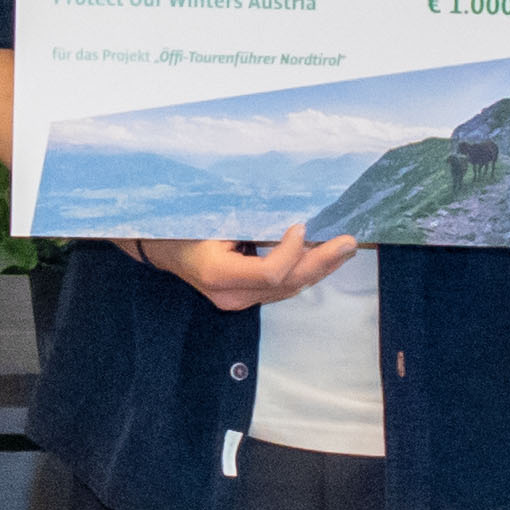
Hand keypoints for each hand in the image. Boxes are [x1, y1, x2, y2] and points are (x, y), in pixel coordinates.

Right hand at [135, 222, 363, 309]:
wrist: (161, 247)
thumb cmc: (182, 224)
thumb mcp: (211, 214)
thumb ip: (249, 216)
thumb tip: (292, 209)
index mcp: (216, 273)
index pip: (269, 273)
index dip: (292, 252)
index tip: (302, 225)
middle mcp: (230, 295)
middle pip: (285, 284)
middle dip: (321, 262)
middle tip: (348, 243)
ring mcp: (238, 301)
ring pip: (288, 289)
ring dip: (319, 268)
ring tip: (344, 250)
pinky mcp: (245, 298)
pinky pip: (281, 287)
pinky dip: (303, 271)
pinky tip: (322, 257)